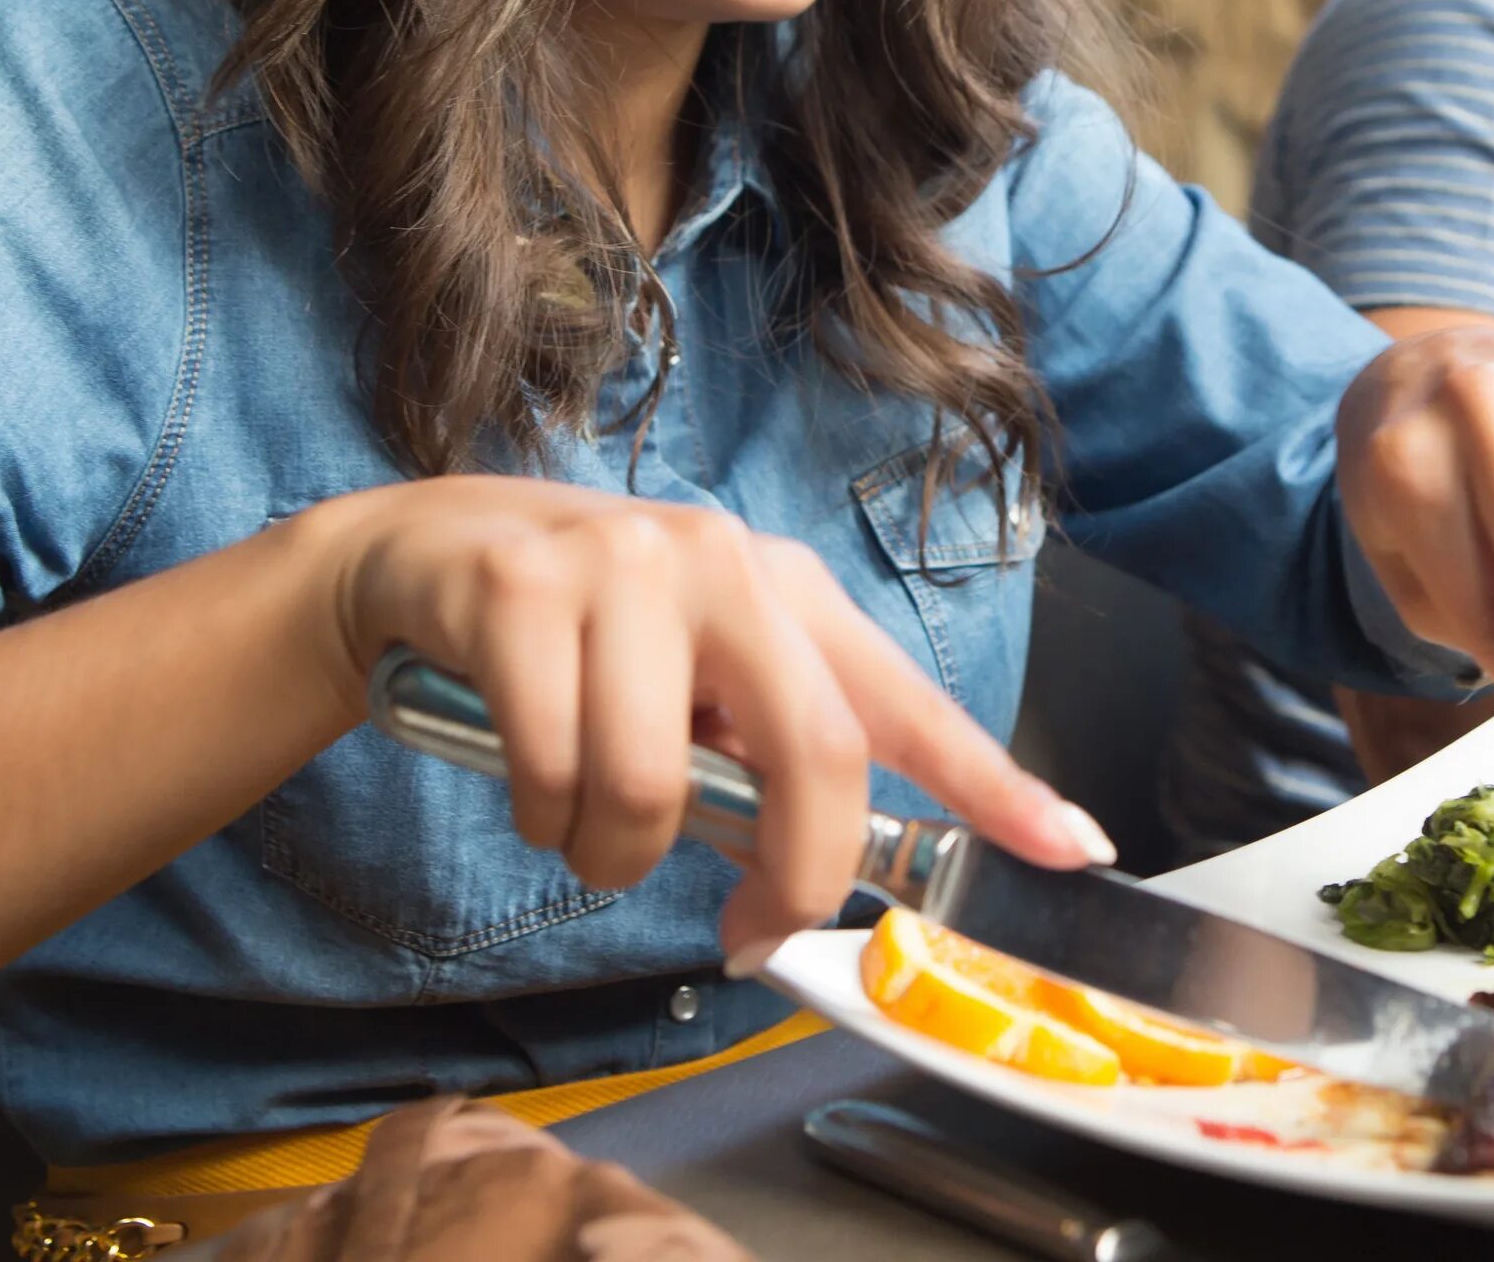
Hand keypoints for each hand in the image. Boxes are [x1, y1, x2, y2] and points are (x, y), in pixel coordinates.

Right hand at [294, 477, 1107, 971]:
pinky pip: (553, 772)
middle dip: (792, 879)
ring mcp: (621, 566)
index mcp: (787, 591)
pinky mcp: (520, 590)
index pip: (907, 701)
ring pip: (653, 789)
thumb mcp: (692, 680)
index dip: (994, 782)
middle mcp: (723, 561)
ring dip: (612, 857)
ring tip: (583, 823)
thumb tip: (818, 874)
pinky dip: (540, 820)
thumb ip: (762, 757)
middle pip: (814, 753)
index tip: (1073, 847)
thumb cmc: (581, 642)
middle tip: (749, 935)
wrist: (420, 558)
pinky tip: (528, 780)